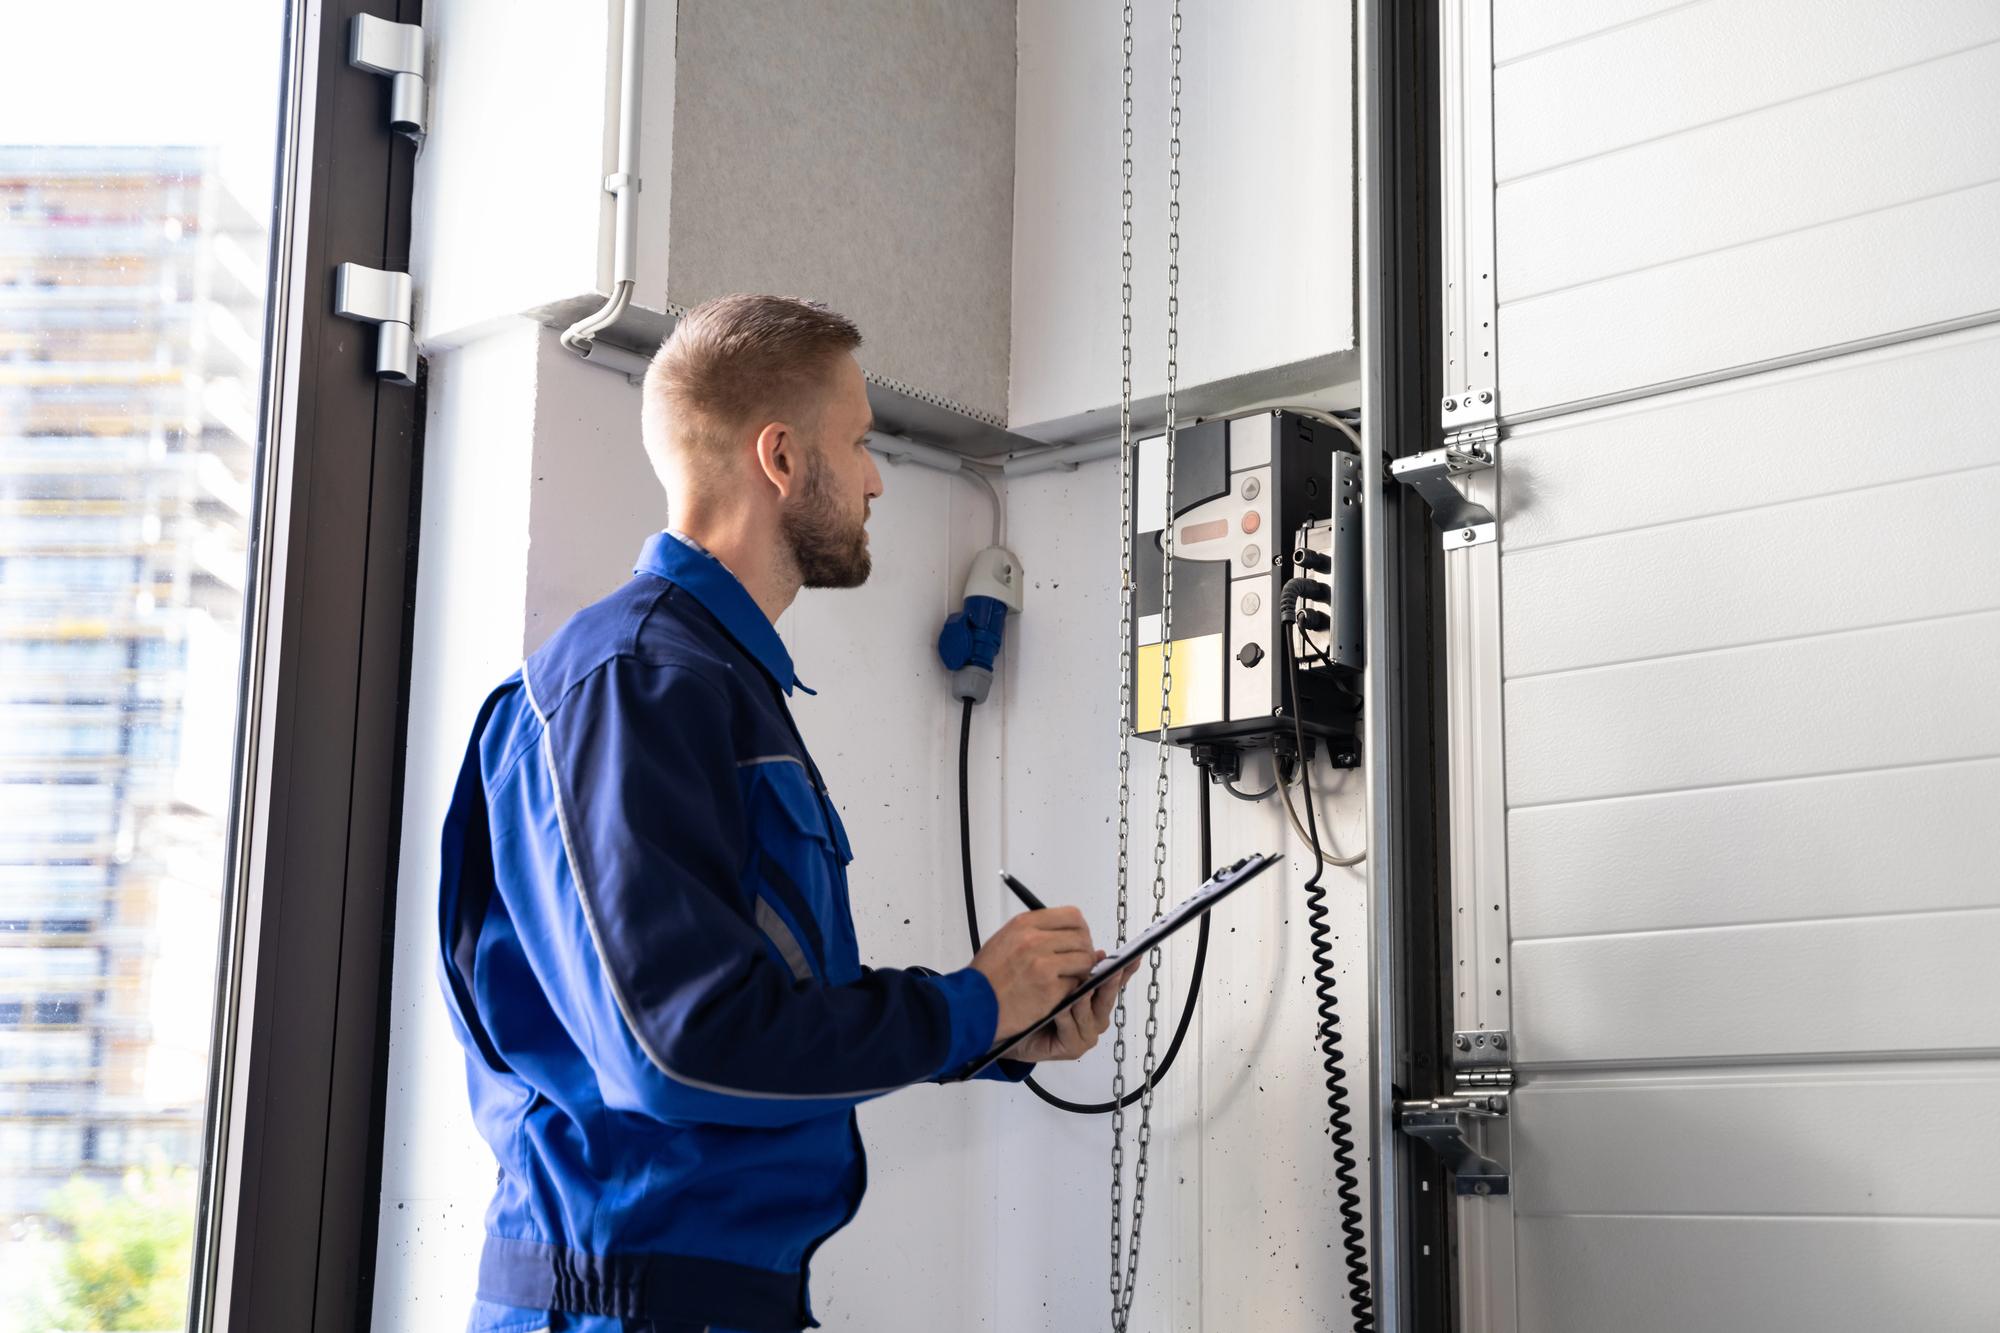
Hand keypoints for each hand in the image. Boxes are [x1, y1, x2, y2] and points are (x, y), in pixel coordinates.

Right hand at [970, 907, 1097, 1043]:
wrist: (972, 1005)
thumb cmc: (986, 978)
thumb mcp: (1005, 939)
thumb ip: (1034, 933)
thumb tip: (1063, 934)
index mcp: (1025, 924)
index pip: (1072, 916)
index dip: (1081, 929)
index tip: (1079, 940)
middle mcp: (1035, 940)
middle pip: (1082, 937)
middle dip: (1084, 951)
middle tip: (1078, 963)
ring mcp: (1044, 964)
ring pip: (1084, 960)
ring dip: (1081, 971)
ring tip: (1068, 979)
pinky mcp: (1049, 989)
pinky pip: (1076, 984)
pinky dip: (1071, 990)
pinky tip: (1057, 993)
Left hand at [1006, 957, 1140, 1062]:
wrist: (1013, 1032)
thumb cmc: (1036, 1003)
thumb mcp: (1057, 979)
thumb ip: (1077, 967)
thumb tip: (1100, 953)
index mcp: (1096, 997)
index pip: (1115, 980)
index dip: (1126, 969)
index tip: (1134, 956)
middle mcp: (1096, 1015)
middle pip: (1107, 997)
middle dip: (1109, 984)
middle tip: (1112, 971)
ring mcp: (1087, 1032)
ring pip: (1090, 1015)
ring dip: (1083, 1002)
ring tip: (1080, 991)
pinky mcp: (1074, 1047)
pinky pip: (1072, 1031)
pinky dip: (1066, 1020)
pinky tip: (1060, 1010)